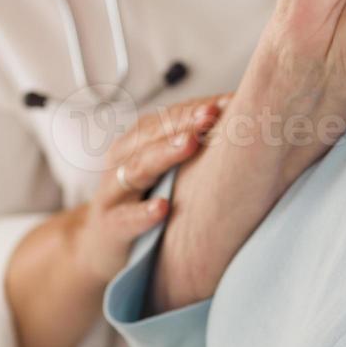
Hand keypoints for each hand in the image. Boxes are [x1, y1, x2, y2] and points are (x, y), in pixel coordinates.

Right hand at [72, 93, 232, 284]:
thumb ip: (193, 145)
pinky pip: (125, 219)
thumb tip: (245, 120)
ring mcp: (112, 192)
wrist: (100, 246)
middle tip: (213, 113)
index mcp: (139, 139)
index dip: (198, 107)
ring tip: (191, 144)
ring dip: (165, 154)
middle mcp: (122, 158)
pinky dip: (143, 213)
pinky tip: (163, 208)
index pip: (170, 116)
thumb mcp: (165, 169)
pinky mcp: (109, 227)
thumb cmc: (145, 198)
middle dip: (184, 121)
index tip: (230, 100)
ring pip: (138, 167)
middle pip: (154, 133)